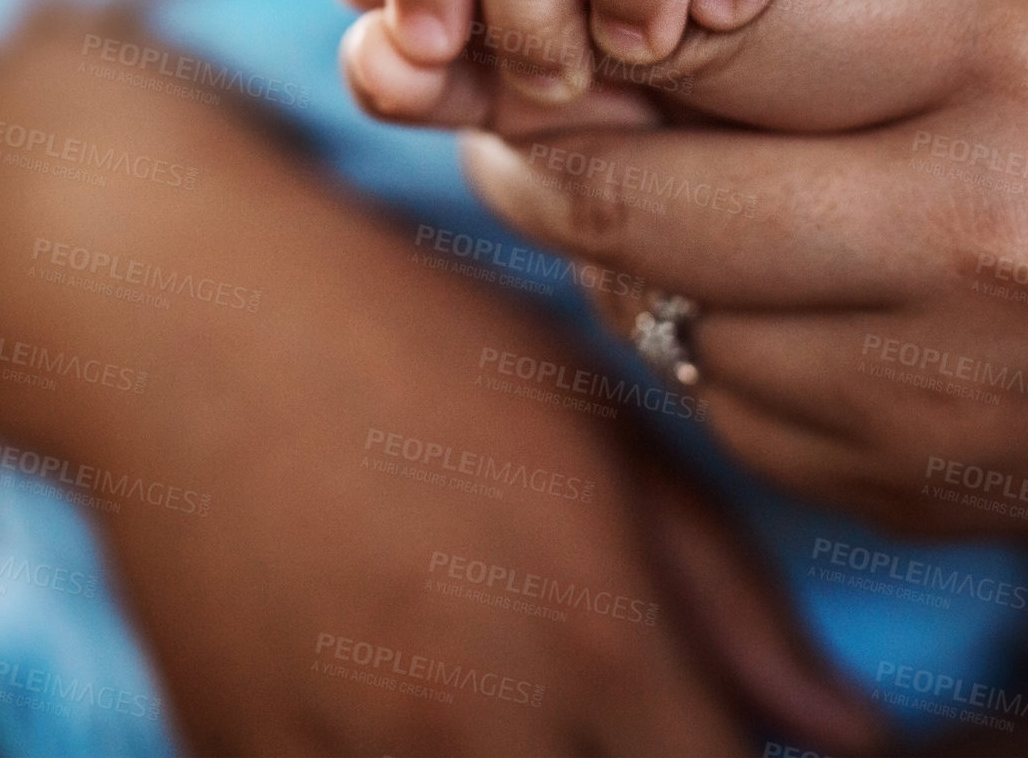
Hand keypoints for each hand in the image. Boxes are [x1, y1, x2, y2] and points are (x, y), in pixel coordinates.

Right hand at [0, 11, 880, 755]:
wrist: (181, 313)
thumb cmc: (406, 336)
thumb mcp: (586, 417)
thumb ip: (727, 590)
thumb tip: (846, 732)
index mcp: (587, 634)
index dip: (730, 752)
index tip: (712, 710)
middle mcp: (474, 727)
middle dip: (632, 752)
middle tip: (615, 684)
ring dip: (526, 757)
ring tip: (501, 663)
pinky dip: (400, 755)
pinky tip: (402, 681)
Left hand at [448, 0, 1027, 541]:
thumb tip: (579, 3)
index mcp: (997, 63)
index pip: (694, 33)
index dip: (587, 24)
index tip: (551, 23)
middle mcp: (968, 239)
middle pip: (625, 195)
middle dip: (531, 149)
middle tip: (516, 117)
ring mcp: (929, 390)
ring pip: (642, 307)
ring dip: (608, 244)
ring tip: (655, 188)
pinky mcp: (893, 487)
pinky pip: (705, 394)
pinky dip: (686, 330)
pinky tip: (751, 285)